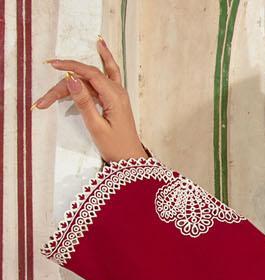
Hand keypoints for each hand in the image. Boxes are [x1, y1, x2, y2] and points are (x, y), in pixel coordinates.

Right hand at [35, 37, 146, 163]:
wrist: (132, 162)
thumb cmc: (116, 148)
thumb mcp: (96, 127)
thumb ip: (84, 102)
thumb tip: (71, 79)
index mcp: (114, 97)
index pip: (90, 74)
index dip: (71, 67)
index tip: (53, 65)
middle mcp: (117, 91)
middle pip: (88, 78)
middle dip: (67, 83)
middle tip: (47, 96)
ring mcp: (117, 94)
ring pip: (93, 78)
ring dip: (77, 76)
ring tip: (67, 62)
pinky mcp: (115, 98)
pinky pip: (108, 75)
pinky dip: (104, 60)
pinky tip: (100, 46)